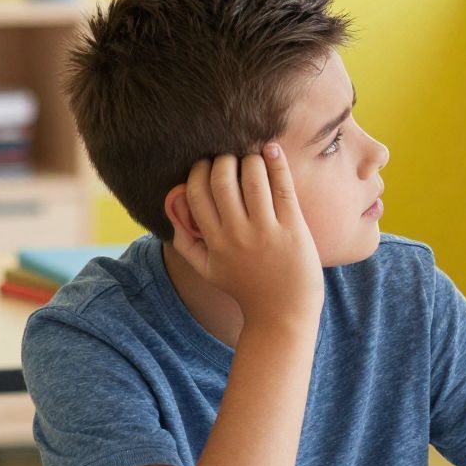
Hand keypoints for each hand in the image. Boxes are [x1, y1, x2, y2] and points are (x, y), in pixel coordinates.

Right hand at [171, 146, 323, 329]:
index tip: (207, 163)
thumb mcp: (208, 271)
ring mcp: (265, 230)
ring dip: (250, 158)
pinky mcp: (292, 227)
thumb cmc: (246, 289)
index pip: (196, 194)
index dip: (199, 171)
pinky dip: (276, 163)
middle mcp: (237, 234)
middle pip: (222, 180)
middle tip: (231, 157)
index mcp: (214, 242)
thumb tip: (172, 212)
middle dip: (223, 159)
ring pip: (252, 178)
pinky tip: (272, 150)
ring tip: (252, 156)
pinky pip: (282, 187)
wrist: (283, 315)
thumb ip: (186, 244)